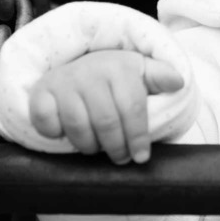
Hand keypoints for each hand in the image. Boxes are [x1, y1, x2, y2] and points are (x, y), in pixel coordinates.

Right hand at [29, 49, 183, 163]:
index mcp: (119, 67)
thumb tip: (178, 82)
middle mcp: (90, 72)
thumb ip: (160, 77)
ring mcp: (63, 82)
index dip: (138, 136)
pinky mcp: (41, 92)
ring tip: (97, 149)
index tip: (142, 157)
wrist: (75, 62)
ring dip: (89, 146)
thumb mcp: (140, 71)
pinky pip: (46, 121)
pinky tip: (65, 136)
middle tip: (121, 158)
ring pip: (77, 126)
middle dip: (116, 147)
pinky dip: (55, 133)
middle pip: (106, 122)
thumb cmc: (114, 75)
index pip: (132, 108)